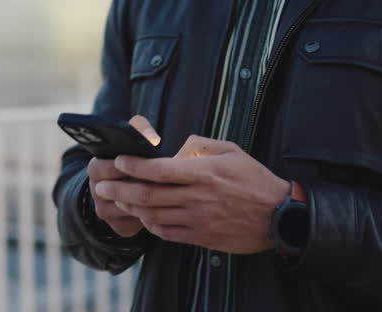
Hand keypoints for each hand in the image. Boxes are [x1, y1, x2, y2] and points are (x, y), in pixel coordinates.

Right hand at [84, 115, 159, 237]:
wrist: (123, 188)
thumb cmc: (131, 160)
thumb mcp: (130, 140)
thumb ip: (137, 129)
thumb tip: (149, 134)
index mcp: (95, 167)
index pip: (102, 166)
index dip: (122, 165)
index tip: (140, 161)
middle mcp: (96, 191)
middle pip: (116, 190)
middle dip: (138, 184)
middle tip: (159, 179)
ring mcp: (106, 211)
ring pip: (127, 209)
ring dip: (145, 202)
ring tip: (166, 194)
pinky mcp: (119, 228)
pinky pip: (135, 225)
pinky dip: (149, 217)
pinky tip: (165, 210)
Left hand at [94, 133, 287, 253]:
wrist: (280, 216)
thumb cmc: (253, 179)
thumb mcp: (230, 150)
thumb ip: (198, 144)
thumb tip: (174, 149)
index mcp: (202, 173)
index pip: (158, 170)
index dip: (133, 166)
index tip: (118, 161)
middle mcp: (197, 197)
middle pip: (148, 196)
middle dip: (120, 190)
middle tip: (102, 187)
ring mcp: (198, 220)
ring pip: (153, 216)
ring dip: (131, 209)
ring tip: (118, 201)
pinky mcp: (201, 237)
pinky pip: (167, 233)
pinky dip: (151, 225)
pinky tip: (144, 217)